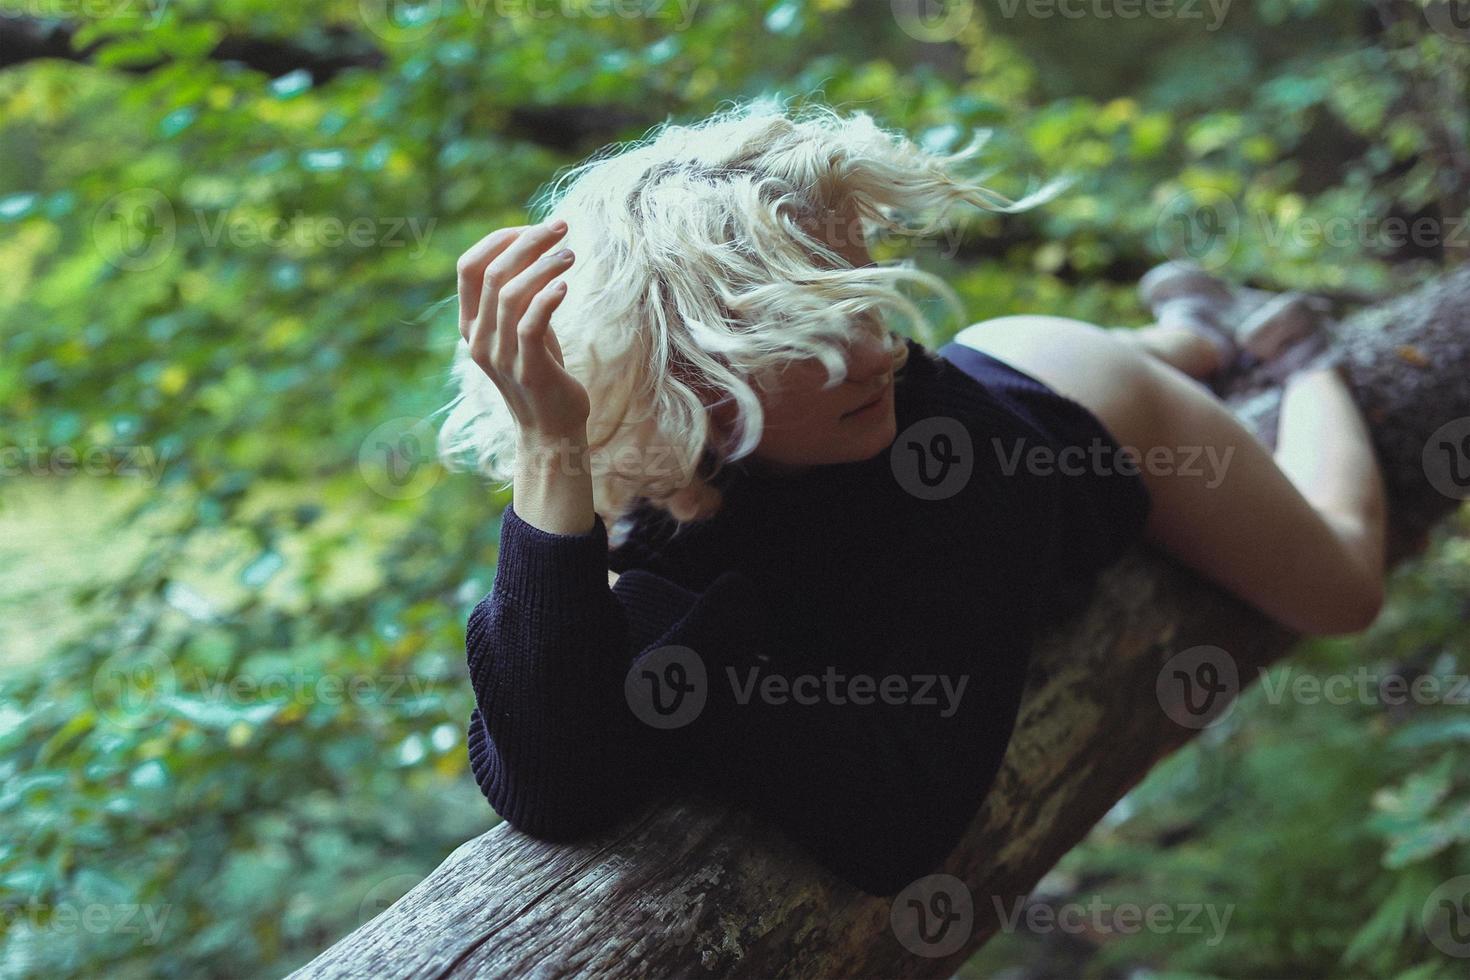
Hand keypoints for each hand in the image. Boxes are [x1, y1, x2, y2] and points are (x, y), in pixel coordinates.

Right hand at [457, 220, 589, 441]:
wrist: (551, 430)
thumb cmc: (542, 372)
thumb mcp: (523, 329)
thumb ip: (519, 296)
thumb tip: (535, 246)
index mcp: (471, 325)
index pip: (468, 266)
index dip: (499, 239)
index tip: (534, 228)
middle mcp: (478, 339)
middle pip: (492, 273)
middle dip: (528, 243)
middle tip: (562, 227)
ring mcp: (500, 356)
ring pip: (510, 295)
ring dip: (543, 266)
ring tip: (571, 253)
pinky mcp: (528, 370)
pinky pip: (530, 325)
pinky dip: (548, 298)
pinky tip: (566, 285)